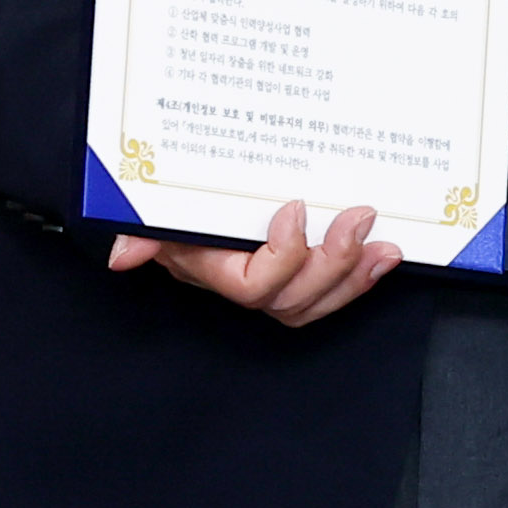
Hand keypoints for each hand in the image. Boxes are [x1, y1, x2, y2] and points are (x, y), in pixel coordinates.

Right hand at [109, 199, 399, 328]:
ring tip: (383, 245)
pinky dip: (362, 277)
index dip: (282, 256)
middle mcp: (251, 284)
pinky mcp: (309, 275)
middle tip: (358, 219)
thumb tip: (123, 253)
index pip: (251, 285)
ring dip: (355, 276)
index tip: (295, 209)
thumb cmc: (180, 215)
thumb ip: (141, 231)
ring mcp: (281, 285)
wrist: (194, 206)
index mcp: (217, 269)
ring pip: (318, 301)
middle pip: (294, 299)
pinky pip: (335, 292)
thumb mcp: (158, 215)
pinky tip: (384, 255)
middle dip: (332, 263)